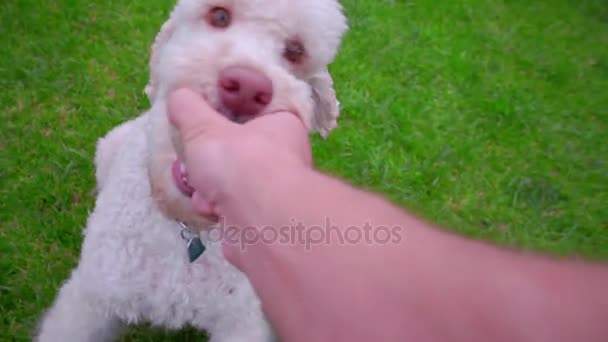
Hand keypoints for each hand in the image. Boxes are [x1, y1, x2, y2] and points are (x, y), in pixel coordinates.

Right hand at [167, 88, 311, 219]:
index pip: (255, 109)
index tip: (204, 114)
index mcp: (282, 123)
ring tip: (200, 183)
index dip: (228, 110)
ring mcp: (273, 188)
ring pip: (229, 179)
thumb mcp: (204, 126)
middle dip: (210, 154)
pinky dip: (215, 206)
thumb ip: (188, 108)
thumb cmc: (240, 161)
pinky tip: (209, 207)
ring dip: (208, 184)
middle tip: (195, 152)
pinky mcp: (260, 217)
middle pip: (237, 147)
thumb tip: (178, 95)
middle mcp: (284, 155)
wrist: (259, 222)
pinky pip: (229, 206)